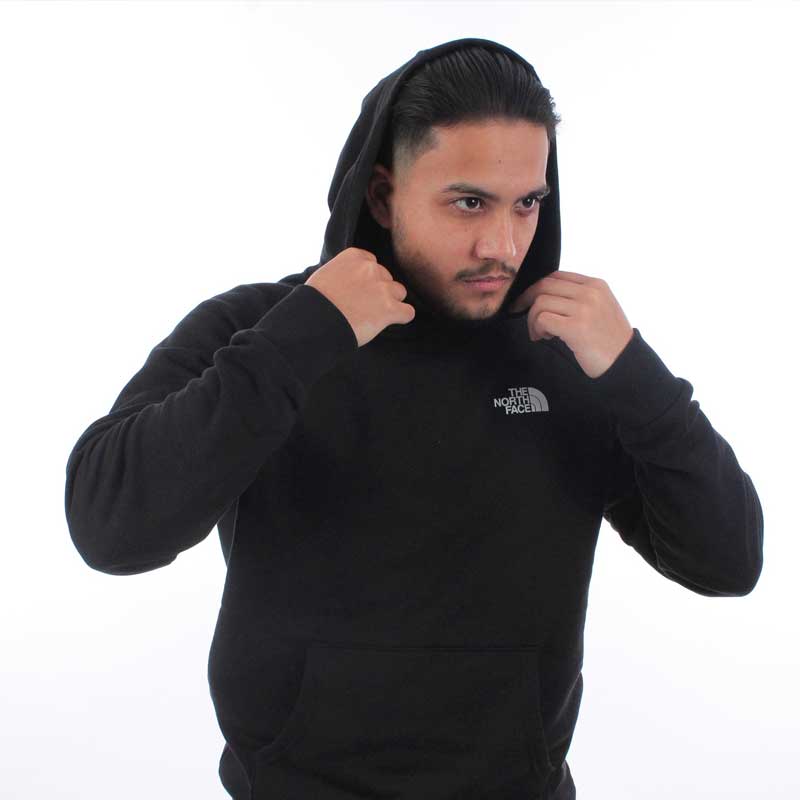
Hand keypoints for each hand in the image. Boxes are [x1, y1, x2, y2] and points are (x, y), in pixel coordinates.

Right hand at [305, 247, 415, 346]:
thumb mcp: (327, 275)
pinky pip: (408, 312)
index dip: (368, 281)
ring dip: (391, 304)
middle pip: (387, 279)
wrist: (315, 322)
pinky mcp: (390, 308)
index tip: (358, 293)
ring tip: (373, 317)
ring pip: (400, 293)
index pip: (373, 264)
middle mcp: (371, 268)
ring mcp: (382, 288)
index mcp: (355, 256)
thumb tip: (353, 281)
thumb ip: (346, 272)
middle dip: (379, 292)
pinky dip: (401, 318)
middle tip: (363, 308)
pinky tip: (388, 323)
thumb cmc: (315, 303)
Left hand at [508, 270, 633, 378]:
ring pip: (540, 303)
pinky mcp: (576, 327)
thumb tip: (543, 296)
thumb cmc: (609, 340)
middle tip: (521, 314)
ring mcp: (584, 309)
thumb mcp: (600, 308)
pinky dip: (537, 329)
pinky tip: (545, 337)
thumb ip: (578, 297)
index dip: (536, 287)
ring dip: (533, 320)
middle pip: (544, 285)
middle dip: (526, 300)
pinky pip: (543, 319)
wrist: (625, 362)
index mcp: (596, 285)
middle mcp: (590, 293)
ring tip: (540, 333)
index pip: (556, 276)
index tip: (526, 300)